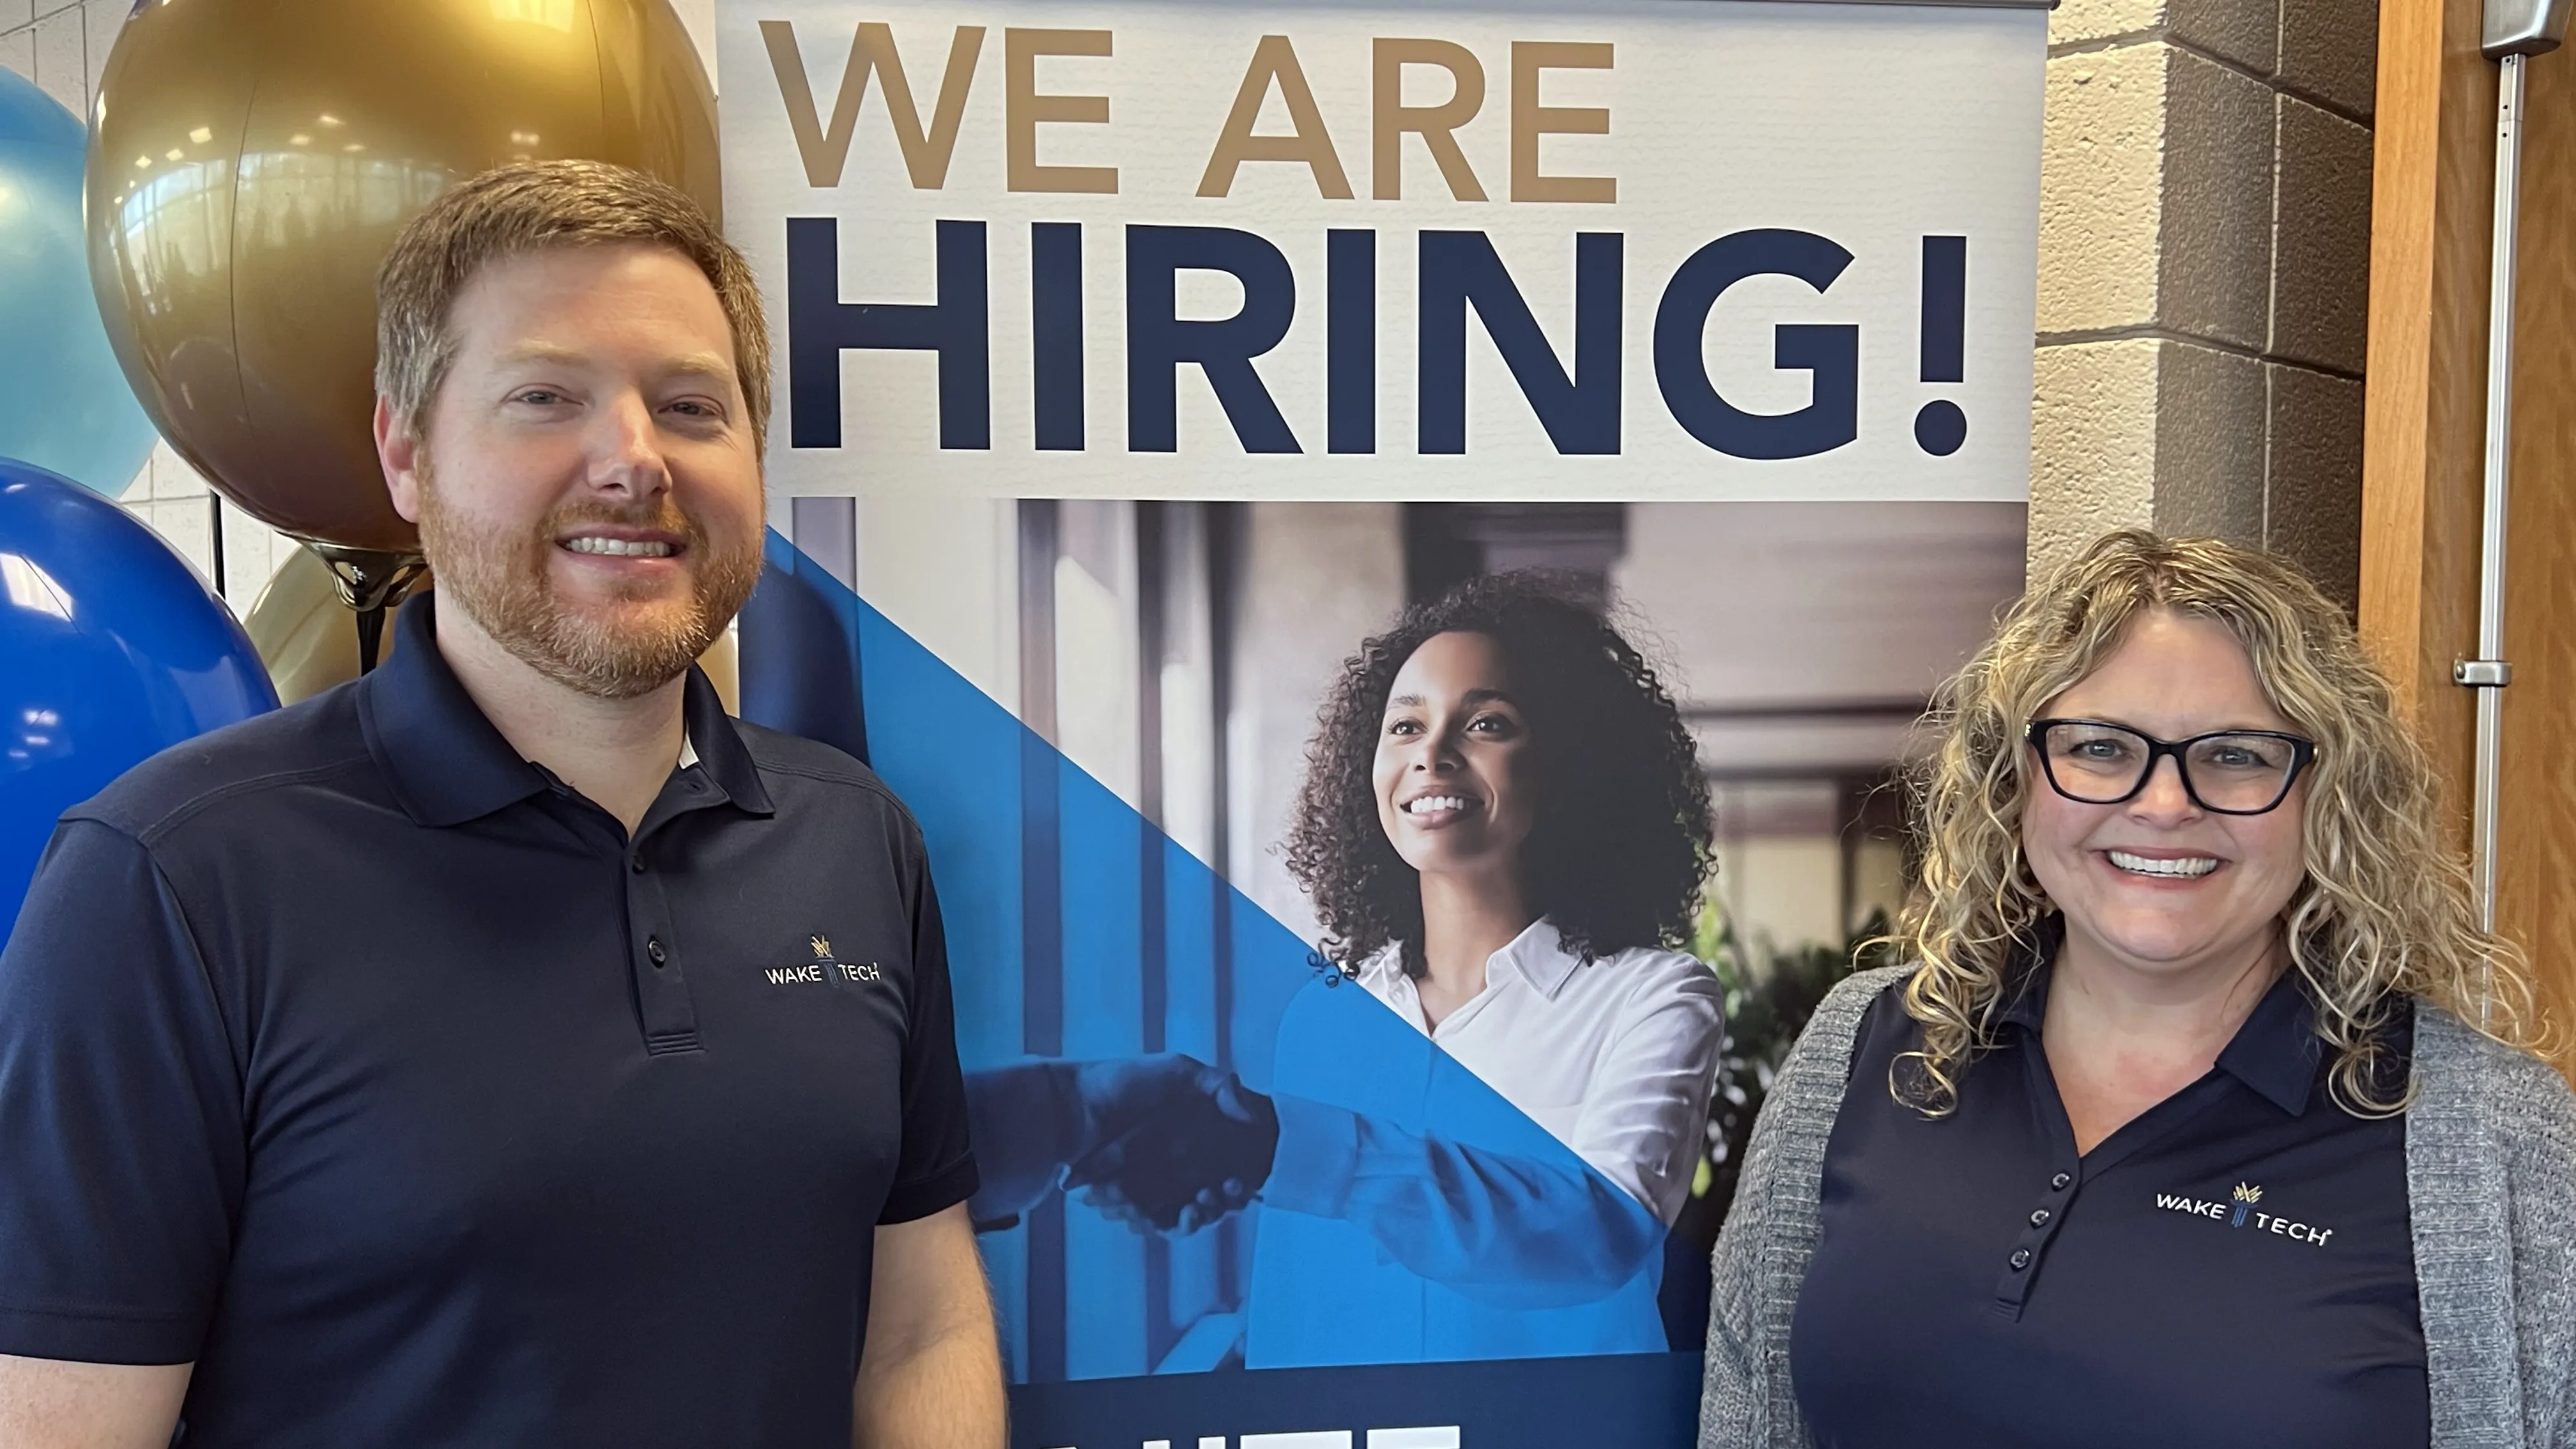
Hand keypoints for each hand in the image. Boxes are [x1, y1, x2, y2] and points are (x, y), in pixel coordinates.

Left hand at [1064, 1058, 1276, 1236]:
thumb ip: (1217, 1085)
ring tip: (1203, 1202)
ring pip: (1182, 1215)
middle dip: (1219, 1203)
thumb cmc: (1124, 1081)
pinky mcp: (1126, 1201)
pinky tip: (1182, 1211)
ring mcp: (1147, 1187)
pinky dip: (1168, 1222)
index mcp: (1182, 1142)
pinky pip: (1154, 1222)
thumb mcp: (1179, 1070)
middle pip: (1205, 1199)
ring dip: (1198, 1215)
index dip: (1236, 1183)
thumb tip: (1252, 1116)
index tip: (1243, 1182)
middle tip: (1228, 1194)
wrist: (1074, 1101)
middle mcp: (1167, 1167)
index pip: (1220, 1173)